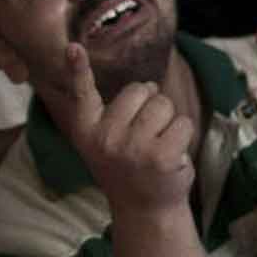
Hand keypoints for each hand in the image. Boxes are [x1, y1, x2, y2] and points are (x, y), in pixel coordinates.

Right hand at [63, 45, 194, 214]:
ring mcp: (132, 148)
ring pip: (164, 104)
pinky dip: (184, 135)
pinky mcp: (160, 156)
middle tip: (145, 137)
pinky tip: (172, 156)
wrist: (145, 210)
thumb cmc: (131, 168)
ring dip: (169, 120)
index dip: (78, 69)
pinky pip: (183, 122)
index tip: (72, 46)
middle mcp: (105, 139)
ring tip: (158, 146)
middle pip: (141, 89)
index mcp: (87, 132)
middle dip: (151, 105)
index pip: (82, 94)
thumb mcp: (109, 141)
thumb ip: (119, 113)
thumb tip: (148, 85)